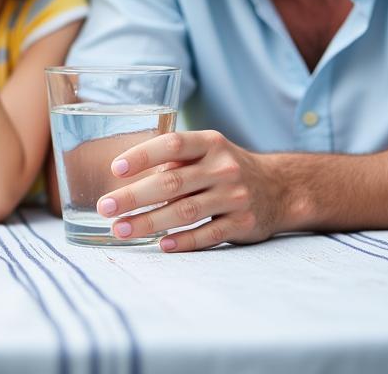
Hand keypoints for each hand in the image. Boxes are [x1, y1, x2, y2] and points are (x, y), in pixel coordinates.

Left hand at [96, 130, 283, 251]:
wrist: (280, 188)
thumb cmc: (225, 168)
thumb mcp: (206, 151)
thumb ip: (175, 160)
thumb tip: (126, 177)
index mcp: (209, 143)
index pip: (172, 144)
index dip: (142, 155)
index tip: (115, 169)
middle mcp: (223, 168)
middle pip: (172, 183)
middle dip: (134, 197)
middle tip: (106, 208)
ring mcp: (235, 197)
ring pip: (185, 212)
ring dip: (149, 222)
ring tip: (121, 230)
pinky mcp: (243, 224)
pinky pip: (208, 235)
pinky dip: (183, 241)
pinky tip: (161, 245)